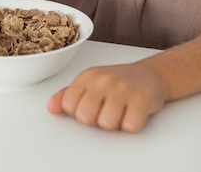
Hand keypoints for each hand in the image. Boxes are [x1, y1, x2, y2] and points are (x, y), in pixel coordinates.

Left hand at [47, 63, 167, 132]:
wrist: (149, 75)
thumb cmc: (116, 82)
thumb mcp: (89, 84)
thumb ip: (66, 96)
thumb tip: (50, 108)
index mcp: (86, 77)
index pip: (68, 105)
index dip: (77, 112)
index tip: (89, 106)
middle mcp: (103, 80)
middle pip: (85, 117)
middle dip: (95, 120)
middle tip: (105, 110)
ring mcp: (123, 89)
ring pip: (107, 124)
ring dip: (114, 123)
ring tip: (120, 111)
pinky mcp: (142, 100)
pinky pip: (129, 126)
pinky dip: (131, 125)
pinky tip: (132, 112)